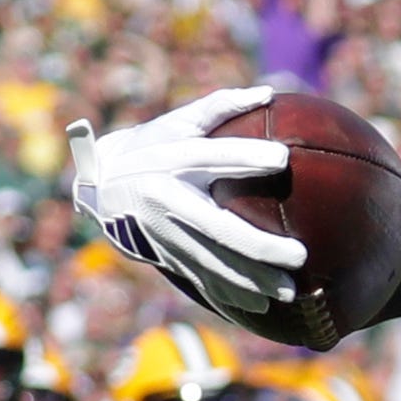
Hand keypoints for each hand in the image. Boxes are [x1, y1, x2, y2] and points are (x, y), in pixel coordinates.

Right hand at [67, 85, 305, 325]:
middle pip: (219, 227)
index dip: (245, 156)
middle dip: (259, 244)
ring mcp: (164, 233)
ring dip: (252, 280)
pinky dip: (229, 295)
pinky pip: (200, 279)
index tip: (283, 157)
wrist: (101, 186)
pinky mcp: (165, 255)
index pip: (212, 156)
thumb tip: (267, 92)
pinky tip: (260, 308)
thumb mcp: (177, 122)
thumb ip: (219, 107)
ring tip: (289, 291)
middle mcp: (166, 199)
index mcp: (169, 159)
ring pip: (213, 262)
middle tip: (300, 255)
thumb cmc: (153, 148)